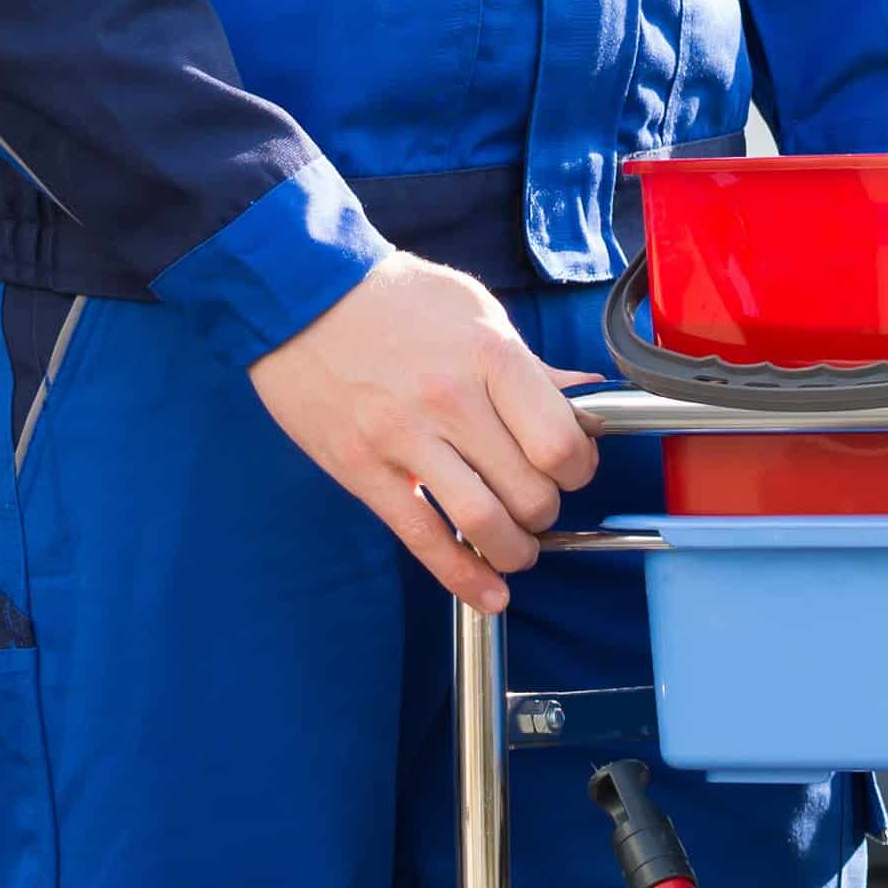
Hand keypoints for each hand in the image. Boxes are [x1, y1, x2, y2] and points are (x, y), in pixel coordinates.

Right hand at [249, 253, 600, 611]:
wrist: (303, 294)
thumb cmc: (393, 298)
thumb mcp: (473, 308)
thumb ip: (528, 362)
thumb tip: (584, 395)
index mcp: (489, 355)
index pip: (560, 441)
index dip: (579, 467)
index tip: (572, 467)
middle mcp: (452, 400)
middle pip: (529, 490)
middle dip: (547, 511)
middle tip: (538, 503)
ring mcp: (404, 438)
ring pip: (484, 524)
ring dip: (513, 551)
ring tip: (516, 547)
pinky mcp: (363, 469)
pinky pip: (423, 539)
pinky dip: (463, 577)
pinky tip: (488, 593)